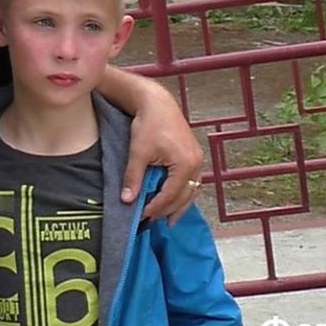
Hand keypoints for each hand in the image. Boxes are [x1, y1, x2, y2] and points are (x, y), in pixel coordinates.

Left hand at [122, 91, 203, 224]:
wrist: (157, 103)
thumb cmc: (149, 124)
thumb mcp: (138, 152)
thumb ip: (133, 178)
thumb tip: (127, 201)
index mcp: (185, 164)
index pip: (170, 195)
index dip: (156, 208)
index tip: (142, 216)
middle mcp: (197, 164)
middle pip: (183, 197)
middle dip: (168, 211)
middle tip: (152, 222)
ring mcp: (198, 160)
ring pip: (191, 191)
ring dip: (178, 206)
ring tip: (167, 220)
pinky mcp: (194, 156)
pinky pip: (192, 182)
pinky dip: (182, 194)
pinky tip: (174, 201)